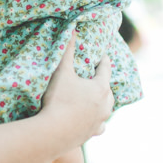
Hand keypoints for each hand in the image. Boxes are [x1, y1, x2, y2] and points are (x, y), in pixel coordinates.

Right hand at [40, 29, 113, 143]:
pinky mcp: (93, 133)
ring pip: (107, 108)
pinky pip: (100, 125)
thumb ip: (67, 50)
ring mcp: (100, 120)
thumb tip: (72, 29)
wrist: (53, 132)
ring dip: (102, 102)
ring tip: (94, 98)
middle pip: (108, 90)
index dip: (103, 60)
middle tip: (95, 77)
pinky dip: (98, 121)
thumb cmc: (59, 99)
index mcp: (101, 87)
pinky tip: (93, 121)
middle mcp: (105, 104)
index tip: (101, 55)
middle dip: (103, 82)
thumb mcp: (62, 72)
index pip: (105, 69)